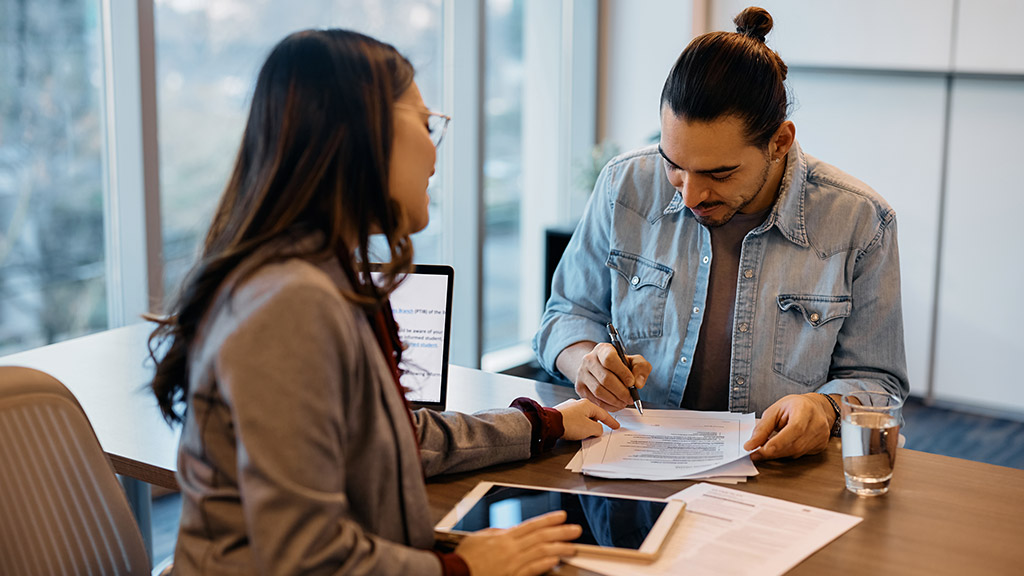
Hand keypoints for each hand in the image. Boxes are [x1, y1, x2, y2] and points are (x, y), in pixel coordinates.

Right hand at [455, 510, 581, 575]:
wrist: (456, 573)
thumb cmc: (465, 558)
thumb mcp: (478, 538)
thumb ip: (495, 533)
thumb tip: (506, 530)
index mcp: (504, 537)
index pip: (531, 525)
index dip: (548, 519)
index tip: (562, 516)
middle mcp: (511, 548)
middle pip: (541, 537)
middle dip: (560, 532)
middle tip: (576, 529)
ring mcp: (513, 563)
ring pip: (541, 552)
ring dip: (559, 548)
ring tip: (572, 546)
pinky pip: (532, 570)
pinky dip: (545, 565)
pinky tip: (556, 561)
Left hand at [554, 398, 619, 439]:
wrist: (549, 424)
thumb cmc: (569, 424)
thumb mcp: (590, 429)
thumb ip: (598, 429)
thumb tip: (598, 429)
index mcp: (587, 404)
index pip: (603, 413)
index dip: (611, 421)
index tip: (616, 426)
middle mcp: (577, 403)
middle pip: (592, 415)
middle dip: (595, 424)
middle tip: (598, 433)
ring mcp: (568, 408)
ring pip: (582, 418)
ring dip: (585, 426)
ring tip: (583, 434)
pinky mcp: (561, 414)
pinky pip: (573, 420)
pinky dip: (577, 426)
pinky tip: (574, 432)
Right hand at [574, 343, 651, 411]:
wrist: (600, 367)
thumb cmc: (620, 365)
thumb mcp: (634, 361)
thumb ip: (641, 368)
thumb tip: (638, 383)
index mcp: (602, 349)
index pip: (609, 359)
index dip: (622, 373)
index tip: (631, 382)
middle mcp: (588, 360)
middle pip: (605, 378)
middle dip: (621, 392)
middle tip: (630, 398)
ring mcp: (581, 374)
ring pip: (599, 391)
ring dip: (615, 400)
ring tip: (624, 402)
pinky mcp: (580, 387)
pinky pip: (594, 400)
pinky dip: (608, 406)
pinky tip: (616, 404)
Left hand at [743, 393, 833, 460]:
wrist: (815, 407)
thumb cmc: (794, 407)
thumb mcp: (774, 411)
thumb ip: (762, 428)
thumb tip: (750, 445)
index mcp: (805, 409)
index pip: (794, 429)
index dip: (779, 442)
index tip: (762, 450)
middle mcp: (817, 423)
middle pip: (794, 444)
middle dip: (773, 451)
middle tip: (756, 453)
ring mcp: (821, 436)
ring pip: (796, 452)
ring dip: (778, 453)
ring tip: (767, 448)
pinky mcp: (821, 446)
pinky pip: (800, 455)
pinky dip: (787, 453)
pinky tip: (782, 446)